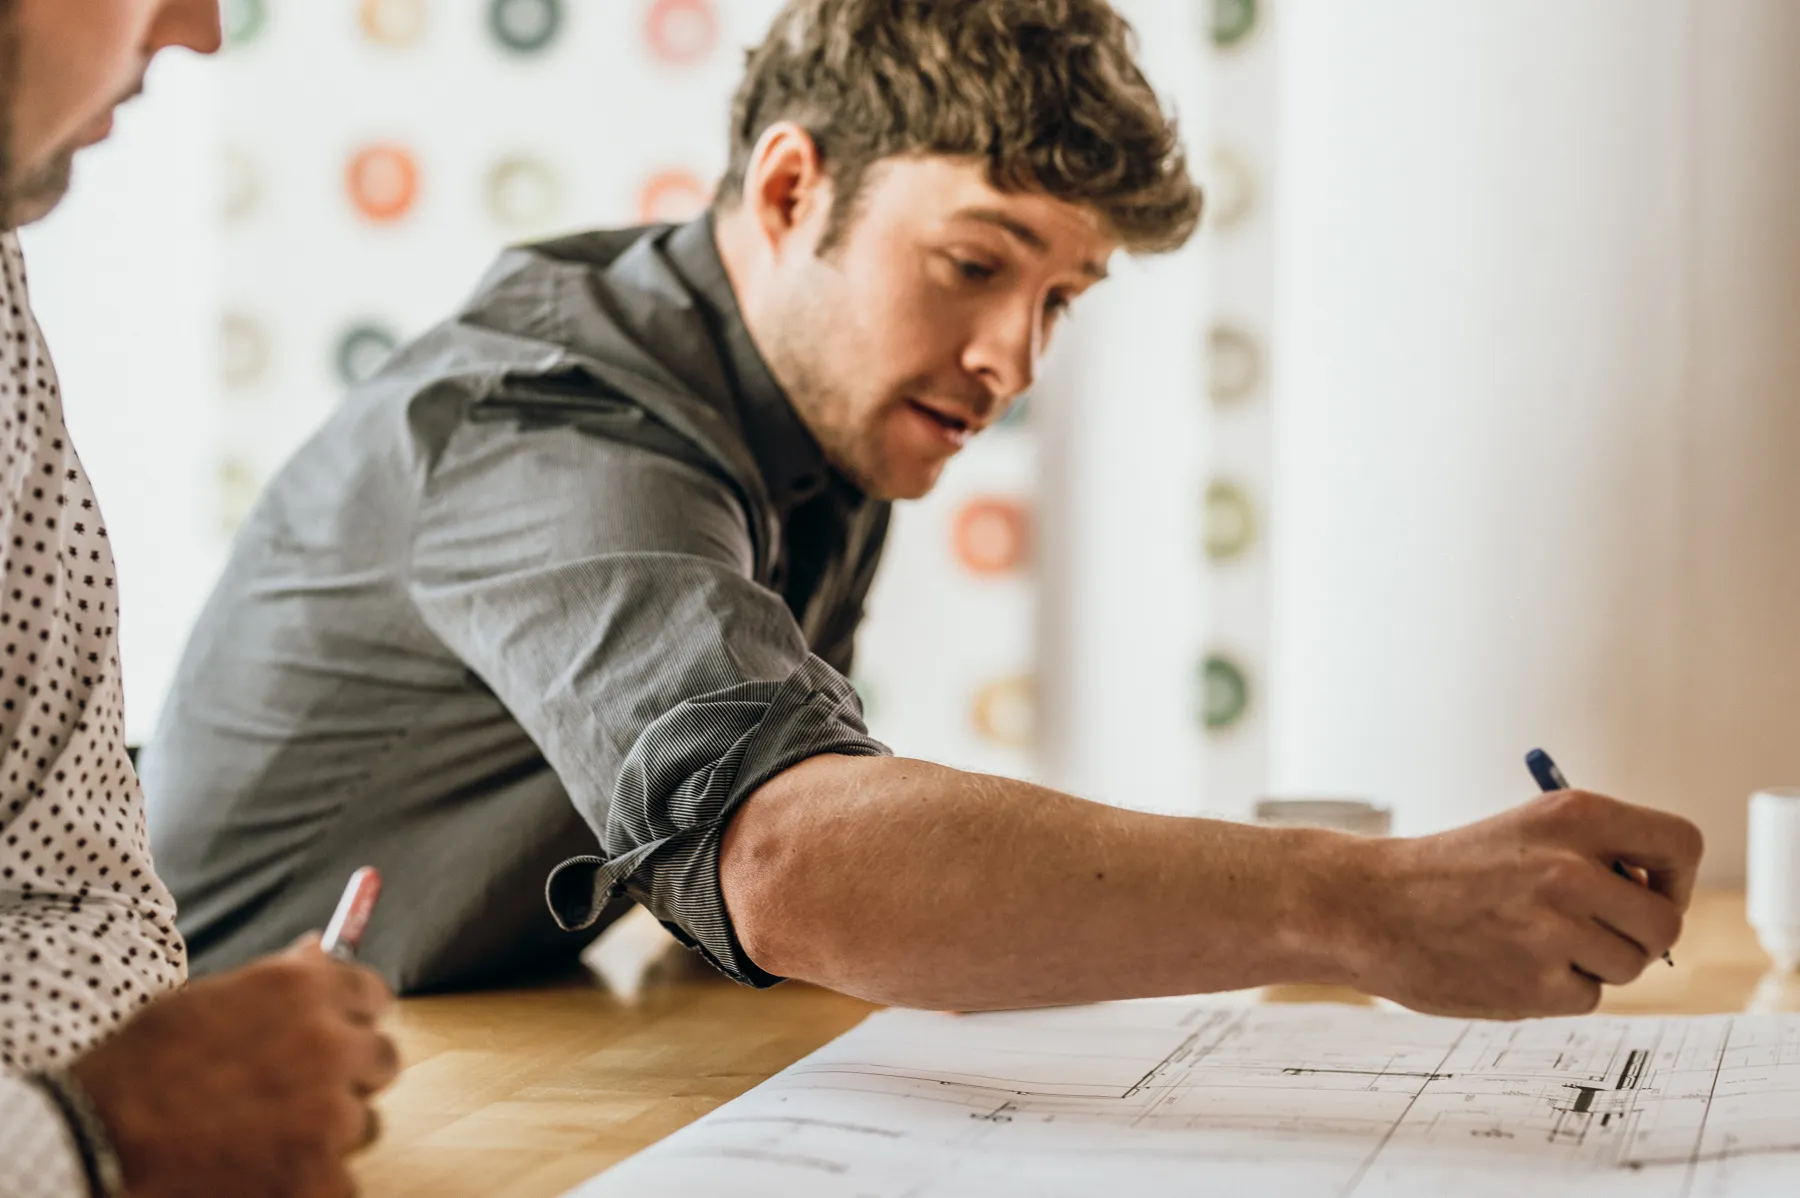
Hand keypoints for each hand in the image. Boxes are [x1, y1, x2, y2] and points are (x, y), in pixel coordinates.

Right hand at [70, 938, 400, 1197]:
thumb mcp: (207, 1001)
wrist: (95, 1141)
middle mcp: (328, 1045)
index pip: (374, 996)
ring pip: (361, 1124)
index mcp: (303, 990)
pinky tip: (258, 1175)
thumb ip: (276, 980)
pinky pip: (339, 1180)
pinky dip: (306, 1183)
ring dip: (325, 1133)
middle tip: (302, 1095)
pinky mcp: (320, 1179)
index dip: (353, 1019)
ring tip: (259, 1139)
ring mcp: (329, 1115)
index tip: (338, 1034)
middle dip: (350, 1077)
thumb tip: (319, 952)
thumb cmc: (141, 1066)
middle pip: (382, 1060)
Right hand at [1345, 790, 1702, 1017]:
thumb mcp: (1523, 832)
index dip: (1673, 877)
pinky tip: (1507, 965)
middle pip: (1666, 923)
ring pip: (1630, 966)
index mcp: (1573, 816)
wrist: (1367, 906)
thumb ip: (1594, 856)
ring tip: (1533, 944)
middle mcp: (1572, 868)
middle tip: (1596, 934)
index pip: (1680, 844)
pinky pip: (1587, 998)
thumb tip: (1659, 902)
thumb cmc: (1446, 872)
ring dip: (1593, 965)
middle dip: (1640, 937)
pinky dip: (1555, 990)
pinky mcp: (1537, 982)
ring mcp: (1555, 928)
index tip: (1646, 891)